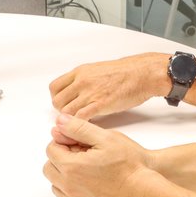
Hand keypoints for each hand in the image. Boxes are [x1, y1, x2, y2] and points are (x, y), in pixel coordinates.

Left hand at [43, 113, 158, 196]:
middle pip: (49, 167)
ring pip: (56, 184)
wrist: (144, 193)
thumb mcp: (105, 138)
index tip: (79, 141)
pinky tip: (89, 181)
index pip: (51, 149)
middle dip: (61, 157)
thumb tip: (60, 122)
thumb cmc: (129, 165)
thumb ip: (78, 128)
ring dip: (64, 173)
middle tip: (82, 153)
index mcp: (71, 166)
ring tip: (86, 167)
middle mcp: (69, 186)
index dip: (64, 141)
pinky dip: (71, 188)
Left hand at [49, 53, 171, 119]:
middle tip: (73, 116)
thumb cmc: (125, 73)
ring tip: (80, 123)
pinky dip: (80, 124)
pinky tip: (87, 126)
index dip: (57, 98)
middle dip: (62, 111)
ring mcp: (90, 92)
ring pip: (66, 111)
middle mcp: (81, 81)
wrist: (142, 73)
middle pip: (57, 101)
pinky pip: (80, 117)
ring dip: (70, 121)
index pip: (54, 87)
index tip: (64, 104)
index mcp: (80, 72)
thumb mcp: (98, 70)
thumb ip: (84, 80)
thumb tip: (76, 90)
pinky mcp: (100, 104)